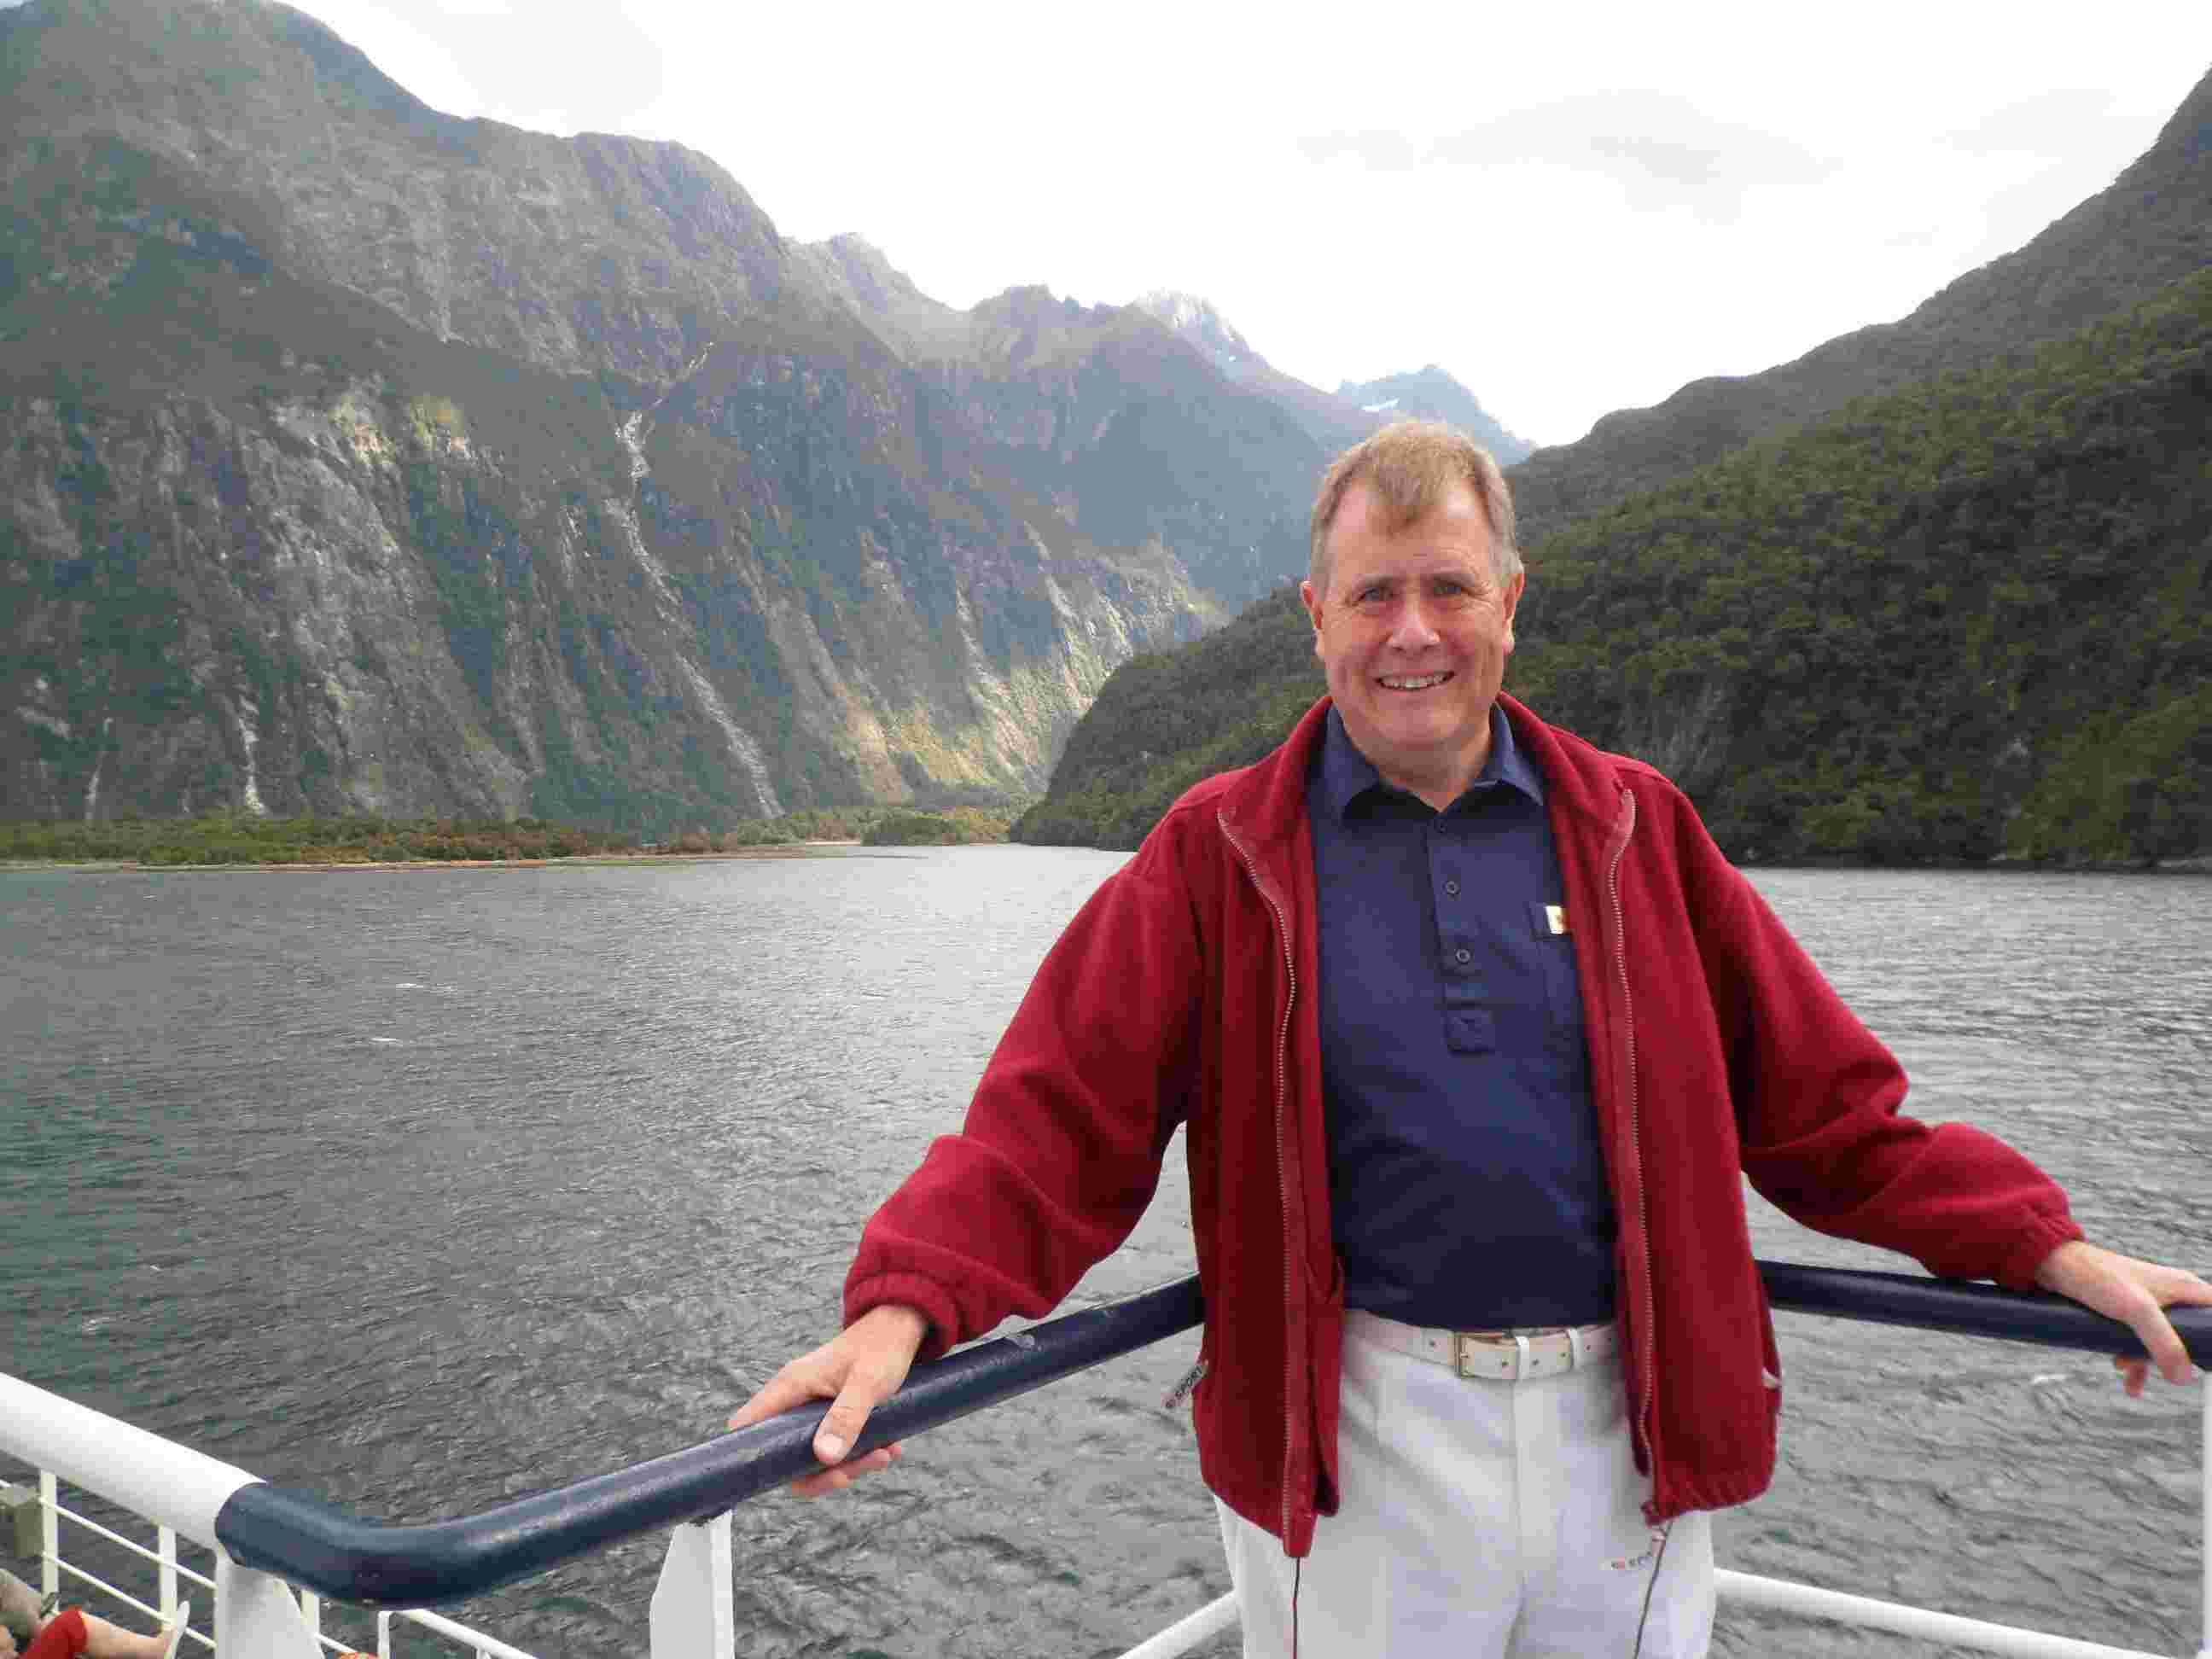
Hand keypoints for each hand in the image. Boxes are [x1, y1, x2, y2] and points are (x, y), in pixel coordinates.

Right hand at [726, 1304, 929, 1495]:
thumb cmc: (882, 1346)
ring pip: (815, 1455)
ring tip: (883, 1454)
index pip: (747, 1425)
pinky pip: (837, 1446)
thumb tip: (824, 1458)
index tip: (785, 1477)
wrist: (901, 1327)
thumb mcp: (867, 1383)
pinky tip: (888, 1448)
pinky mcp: (832, 1415)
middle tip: (851, 1472)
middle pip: (785, 1454)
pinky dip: (861, 1454)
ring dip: (849, 1464)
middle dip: (820, 1473)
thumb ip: (845, 1417)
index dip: (752, 1455)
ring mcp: (813, 1409)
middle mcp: (795, 1399)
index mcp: (791, 1386)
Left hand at [2033, 1241, 2211, 1396]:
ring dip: (2148, 1362)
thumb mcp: (2137, 1311)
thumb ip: (2164, 1343)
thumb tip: (2183, 1377)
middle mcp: (2172, 1296)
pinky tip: (2126, 1378)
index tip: (2208, 1363)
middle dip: (2177, 1359)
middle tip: (2167, 1372)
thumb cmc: (2097, 1277)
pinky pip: (2140, 1344)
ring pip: (2163, 1343)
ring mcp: (2150, 1306)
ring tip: (2126, 1369)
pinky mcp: (2128, 1314)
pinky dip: (2134, 1362)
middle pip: (2192, 1336)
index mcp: (2185, 1288)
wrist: (2054, 1266)